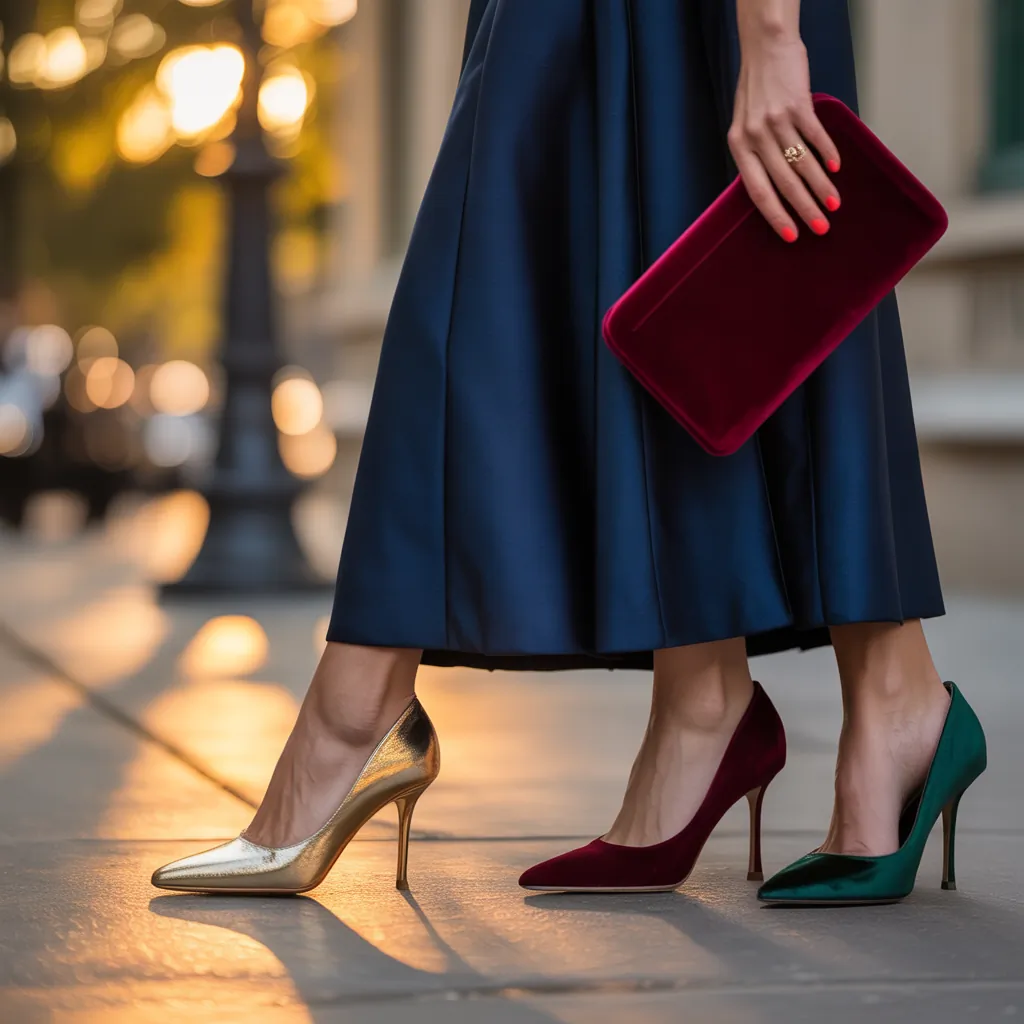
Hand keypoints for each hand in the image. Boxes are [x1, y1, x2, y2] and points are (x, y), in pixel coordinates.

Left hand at [728, 22, 840, 241]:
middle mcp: (755, 136)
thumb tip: (773, 189)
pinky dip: (827, 155)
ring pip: (802, 164)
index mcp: (739, 147)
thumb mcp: (745, 126)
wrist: (766, 48)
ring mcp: (777, 120)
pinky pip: (816, 136)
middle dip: (804, 209)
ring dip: (821, 188)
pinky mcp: (798, 104)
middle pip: (783, 183)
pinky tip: (836, 170)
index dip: (775, 216)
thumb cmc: (756, 91)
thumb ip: (755, 155)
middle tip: (820, 229)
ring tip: (834, 205)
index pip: (757, 192)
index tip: (792, 235)